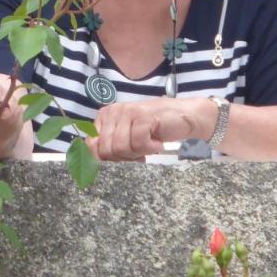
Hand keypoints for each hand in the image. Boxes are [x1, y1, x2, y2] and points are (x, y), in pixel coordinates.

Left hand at [89, 97, 215, 160]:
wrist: (184, 117)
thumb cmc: (155, 131)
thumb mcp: (127, 140)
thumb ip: (110, 148)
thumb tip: (92, 165)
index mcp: (105, 117)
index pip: (92, 147)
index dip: (109, 159)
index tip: (126, 157)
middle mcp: (113, 112)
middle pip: (107, 150)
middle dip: (125, 157)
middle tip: (140, 150)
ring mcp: (128, 112)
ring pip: (121, 148)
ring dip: (139, 153)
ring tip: (149, 144)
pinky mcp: (143, 116)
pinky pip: (138, 143)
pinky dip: (150, 148)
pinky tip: (157, 141)